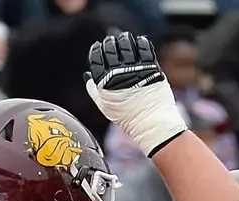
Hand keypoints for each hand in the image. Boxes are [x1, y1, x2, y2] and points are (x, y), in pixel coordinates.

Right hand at [86, 31, 186, 155]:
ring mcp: (135, 69)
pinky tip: (140, 43)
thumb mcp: (104, 105)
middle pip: (110, 49)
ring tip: (125, 39)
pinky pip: (145, 49)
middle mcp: (118, 73)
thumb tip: (87, 75)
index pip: (96, 58)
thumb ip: (93, 89)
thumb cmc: (128, 117)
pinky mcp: (151, 68)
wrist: (151, 124)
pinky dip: (141, 43)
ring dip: (124, 39)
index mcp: (105, 81)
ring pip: (126, 46)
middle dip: (109, 43)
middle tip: (112, 41)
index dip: (96, 50)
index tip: (99, 47)